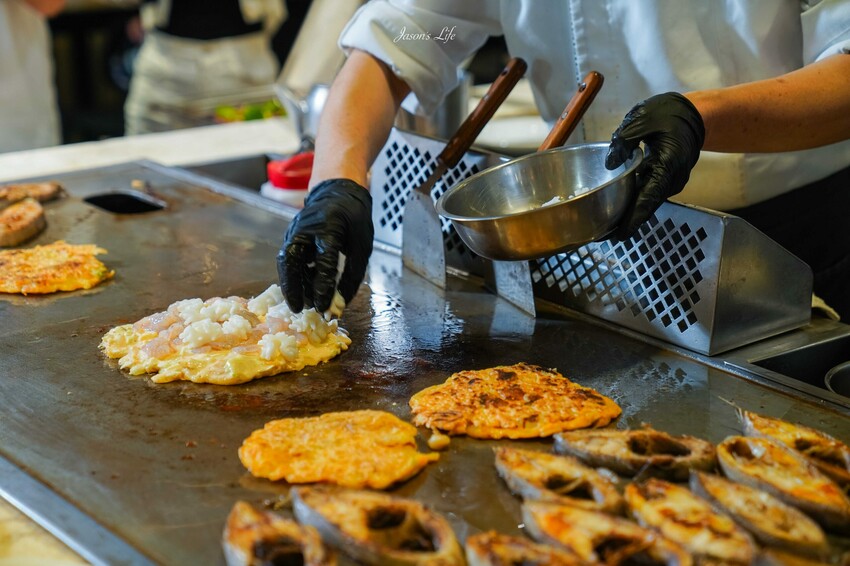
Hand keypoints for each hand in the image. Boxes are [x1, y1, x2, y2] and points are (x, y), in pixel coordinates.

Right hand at [277, 179, 373, 312]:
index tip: (323, 306)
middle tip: (298, 309)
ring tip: (302, 304)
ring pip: (287, 261)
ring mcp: (295, 230)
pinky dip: (295, 276)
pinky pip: (290, 258)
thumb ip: (352, 275)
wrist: (339, 191)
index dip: (323, 286)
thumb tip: (341, 303)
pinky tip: (303, 290)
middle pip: (291, 260)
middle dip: (292, 287)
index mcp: (330, 227)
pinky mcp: (292, 235)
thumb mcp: (362, 245)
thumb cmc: (354, 218)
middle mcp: (306, 227)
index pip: (324, 261)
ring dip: (293, 284)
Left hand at [605, 92, 704, 236]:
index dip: (633, 218)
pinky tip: (613, 208)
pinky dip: (632, 202)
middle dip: (624, 222)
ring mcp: (669, 181)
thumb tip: (609, 163)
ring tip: (602, 226)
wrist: (692, 114)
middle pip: (646, 206)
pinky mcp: (663, 179)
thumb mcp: (643, 119)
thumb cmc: (668, 114)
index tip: (620, 236)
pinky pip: (646, 194)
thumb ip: (625, 140)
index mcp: (669, 165)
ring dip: (626, 213)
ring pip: (645, 201)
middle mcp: (671, 179)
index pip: (649, 198)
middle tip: (600, 236)